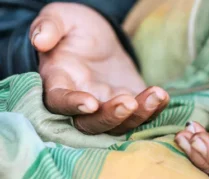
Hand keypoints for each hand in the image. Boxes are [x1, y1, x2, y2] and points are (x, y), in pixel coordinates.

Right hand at [30, 3, 168, 134]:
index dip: (73, 105)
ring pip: (119, 124)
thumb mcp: (61, 18)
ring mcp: (107, 105)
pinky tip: (162, 96)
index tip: (90, 104)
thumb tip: (40, 40)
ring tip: (155, 95)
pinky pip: (141, 114)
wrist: (98, 37)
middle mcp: (82, 100)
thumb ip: (50, 26)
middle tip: (128, 102)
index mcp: (59, 82)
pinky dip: (153, 109)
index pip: (60, 101)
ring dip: (138, 115)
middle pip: (92, 123)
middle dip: (111, 117)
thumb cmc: (75, 28)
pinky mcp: (129, 102)